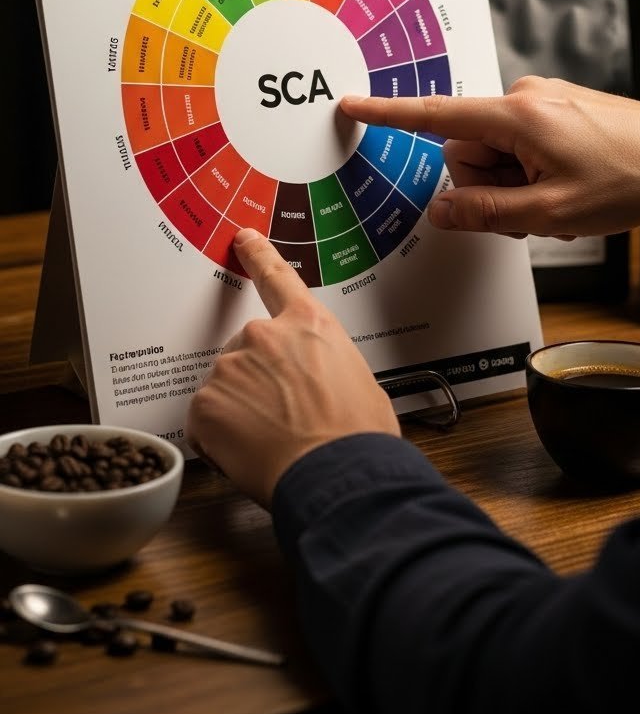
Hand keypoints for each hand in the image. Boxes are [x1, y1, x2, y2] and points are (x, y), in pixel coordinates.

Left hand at [186, 229, 399, 506]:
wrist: (338, 474)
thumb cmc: (358, 436)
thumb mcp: (360, 381)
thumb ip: (327, 363)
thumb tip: (322, 380)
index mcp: (308, 324)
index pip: (277, 277)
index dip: (258, 255)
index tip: (243, 238)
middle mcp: (265, 335)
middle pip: (248, 350)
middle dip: (258, 379)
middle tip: (283, 416)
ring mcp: (231, 366)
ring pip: (226, 385)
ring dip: (240, 408)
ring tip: (272, 438)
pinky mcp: (206, 402)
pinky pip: (206, 418)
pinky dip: (220, 436)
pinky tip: (250, 450)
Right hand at [341, 77, 639, 238]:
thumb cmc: (631, 177)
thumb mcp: (551, 213)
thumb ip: (486, 213)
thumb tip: (441, 211)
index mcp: (518, 116)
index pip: (436, 115)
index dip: (388, 114)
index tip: (352, 105)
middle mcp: (525, 99)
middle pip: (467, 150)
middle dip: (488, 186)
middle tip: (532, 208)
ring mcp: (542, 103)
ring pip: (494, 153)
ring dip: (513, 185)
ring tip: (557, 199)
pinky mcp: (555, 111)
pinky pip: (519, 147)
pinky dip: (530, 174)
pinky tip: (566, 188)